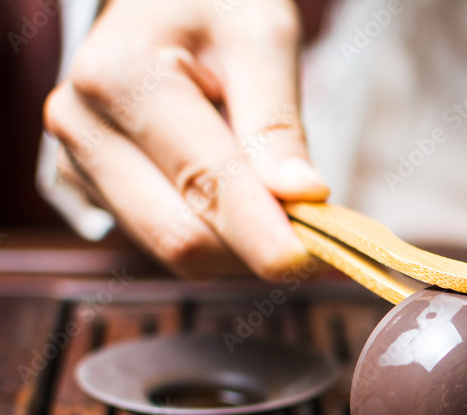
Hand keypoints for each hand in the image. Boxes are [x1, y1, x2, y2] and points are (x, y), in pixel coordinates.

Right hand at [44, 0, 329, 279]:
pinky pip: (164, 242)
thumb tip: (302, 197)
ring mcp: (79, 162)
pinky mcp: (90, 189)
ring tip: (271, 193)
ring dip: (237, 245)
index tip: (311, 262)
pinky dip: (214, 235)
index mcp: (120, 78)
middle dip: (255, 247)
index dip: (263, 236)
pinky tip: (231, 191)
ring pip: (174, 250)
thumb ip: (277, 124)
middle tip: (315, 231)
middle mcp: (83, 126)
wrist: (165, 0)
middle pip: (181, 236)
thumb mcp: (262, 40)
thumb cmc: (217, 6)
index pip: (204, 185)